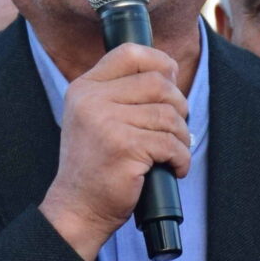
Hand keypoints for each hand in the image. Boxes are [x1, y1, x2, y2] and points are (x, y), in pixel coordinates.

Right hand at [39, 42, 191, 260]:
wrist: (78, 207)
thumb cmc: (96, 165)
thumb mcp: (95, 118)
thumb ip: (121, 92)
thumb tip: (169, 71)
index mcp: (85, 88)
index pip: (129, 53)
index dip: (159, 61)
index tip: (171, 78)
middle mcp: (91, 100)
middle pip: (157, 83)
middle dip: (179, 106)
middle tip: (176, 128)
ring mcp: (106, 122)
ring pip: (168, 114)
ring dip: (181, 137)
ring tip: (172, 153)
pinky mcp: (124, 146)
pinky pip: (170, 143)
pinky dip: (181, 158)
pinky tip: (173, 168)